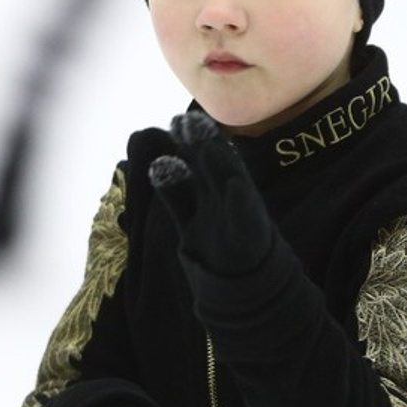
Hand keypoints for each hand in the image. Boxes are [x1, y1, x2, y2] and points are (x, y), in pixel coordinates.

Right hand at [148, 112, 274, 275]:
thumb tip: (236, 184)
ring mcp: (205, 210)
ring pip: (190, 178)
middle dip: (194, 142)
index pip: (226, 161)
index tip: (199, 125)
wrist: (238, 286)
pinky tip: (156, 168)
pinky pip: (177, 202)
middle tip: (179, 120)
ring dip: (179, 158)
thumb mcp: (248, 231)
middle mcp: (223, 197)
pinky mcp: (190, 226)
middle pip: (207, 164)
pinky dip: (167, 185)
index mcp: (241, 192)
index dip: (213, 142)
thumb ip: (241, 208)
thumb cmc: (250, 255)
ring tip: (167, 135)